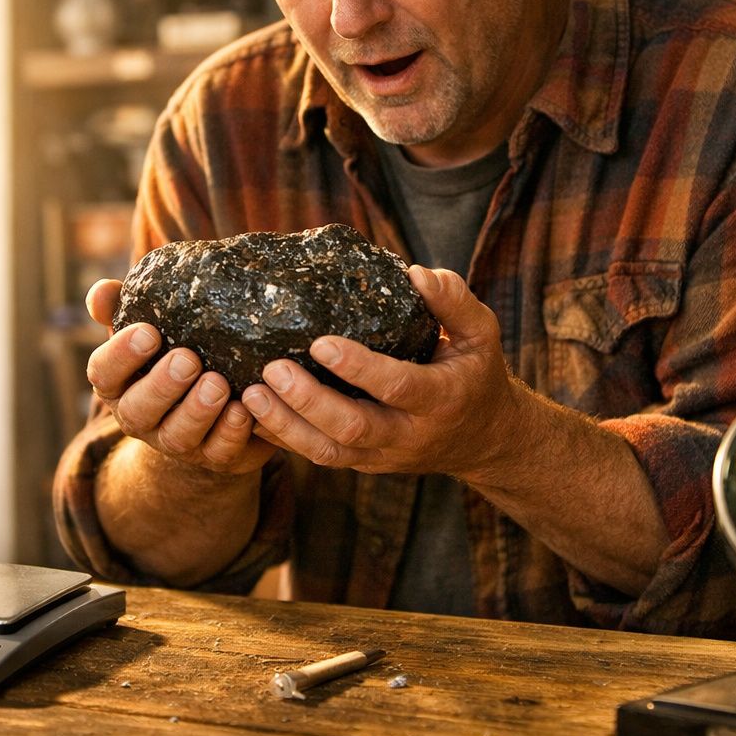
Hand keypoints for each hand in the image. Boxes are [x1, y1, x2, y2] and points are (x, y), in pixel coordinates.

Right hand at [84, 279, 276, 474]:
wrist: (208, 412)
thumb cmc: (172, 355)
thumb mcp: (147, 330)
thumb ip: (122, 307)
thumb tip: (101, 292)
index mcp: (119, 384)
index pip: (103, 373)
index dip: (121, 355)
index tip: (149, 332)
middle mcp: (140, 417)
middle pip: (138, 410)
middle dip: (162, 385)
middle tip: (188, 359)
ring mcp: (176, 441)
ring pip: (178, 436)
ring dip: (198, 411)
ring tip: (218, 384)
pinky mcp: (213, 457)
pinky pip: (219, 452)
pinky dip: (231, 433)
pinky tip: (244, 411)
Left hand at [237, 265, 522, 479]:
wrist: (484, 438)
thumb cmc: (476, 371)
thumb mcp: (481, 332)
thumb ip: (452, 300)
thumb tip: (414, 273)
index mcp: (441, 398)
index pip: (397, 387)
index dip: (359, 368)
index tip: (320, 343)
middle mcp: (410, 434)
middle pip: (353, 428)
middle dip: (309, 401)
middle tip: (273, 369)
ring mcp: (384, 455)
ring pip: (329, 452)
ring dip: (286, 426)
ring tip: (250, 394)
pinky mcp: (364, 463)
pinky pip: (320, 457)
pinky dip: (284, 438)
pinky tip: (254, 413)